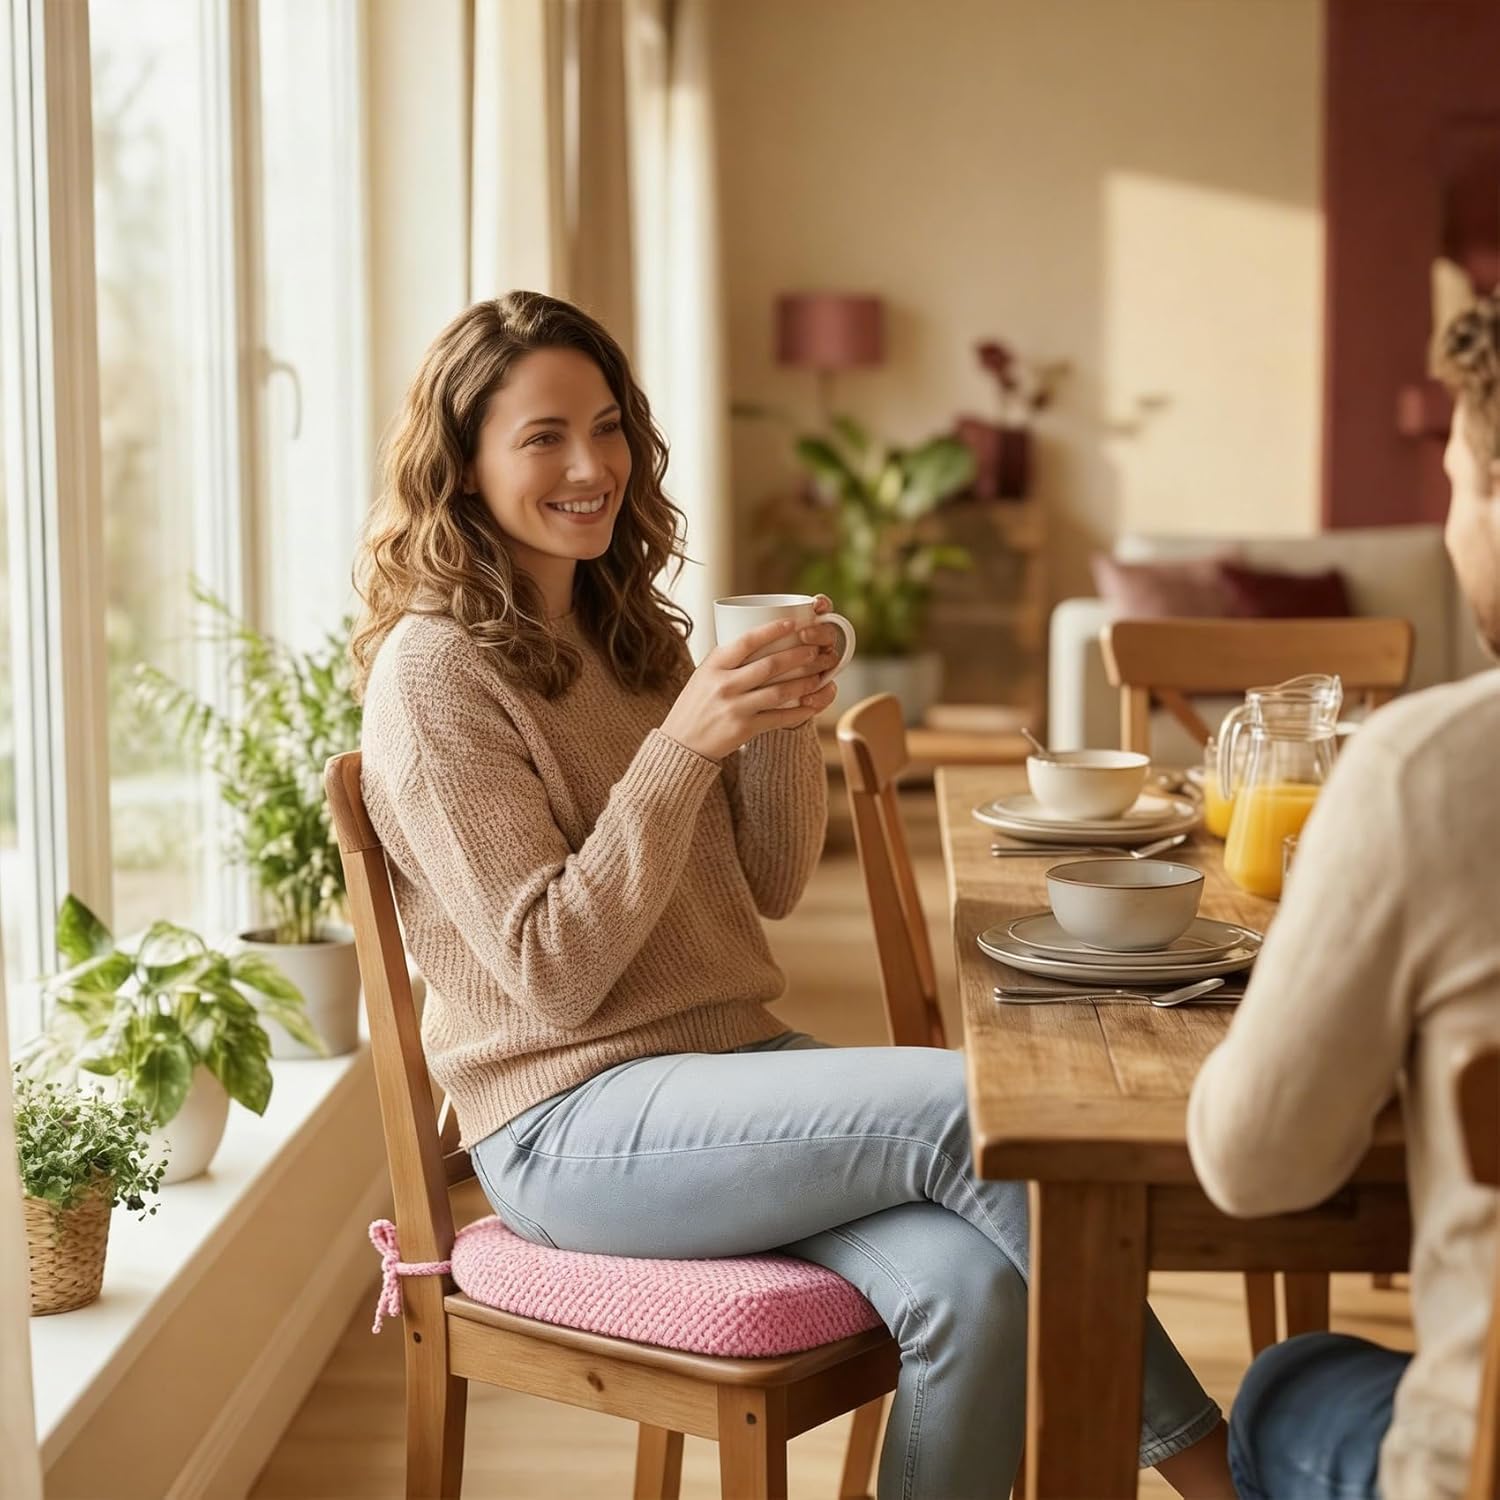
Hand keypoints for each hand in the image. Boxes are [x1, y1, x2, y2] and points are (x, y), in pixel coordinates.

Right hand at [659, 616, 840, 760]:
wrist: (681, 743)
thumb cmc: (696, 704)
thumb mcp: (704, 675)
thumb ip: (727, 660)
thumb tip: (759, 638)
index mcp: (714, 665)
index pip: (747, 641)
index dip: (772, 630)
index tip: (792, 624)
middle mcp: (724, 684)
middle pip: (770, 665)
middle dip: (799, 655)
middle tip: (816, 650)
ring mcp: (735, 707)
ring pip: (779, 691)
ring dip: (805, 682)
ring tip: (820, 675)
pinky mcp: (744, 728)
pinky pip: (779, 718)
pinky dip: (800, 711)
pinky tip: (813, 705)